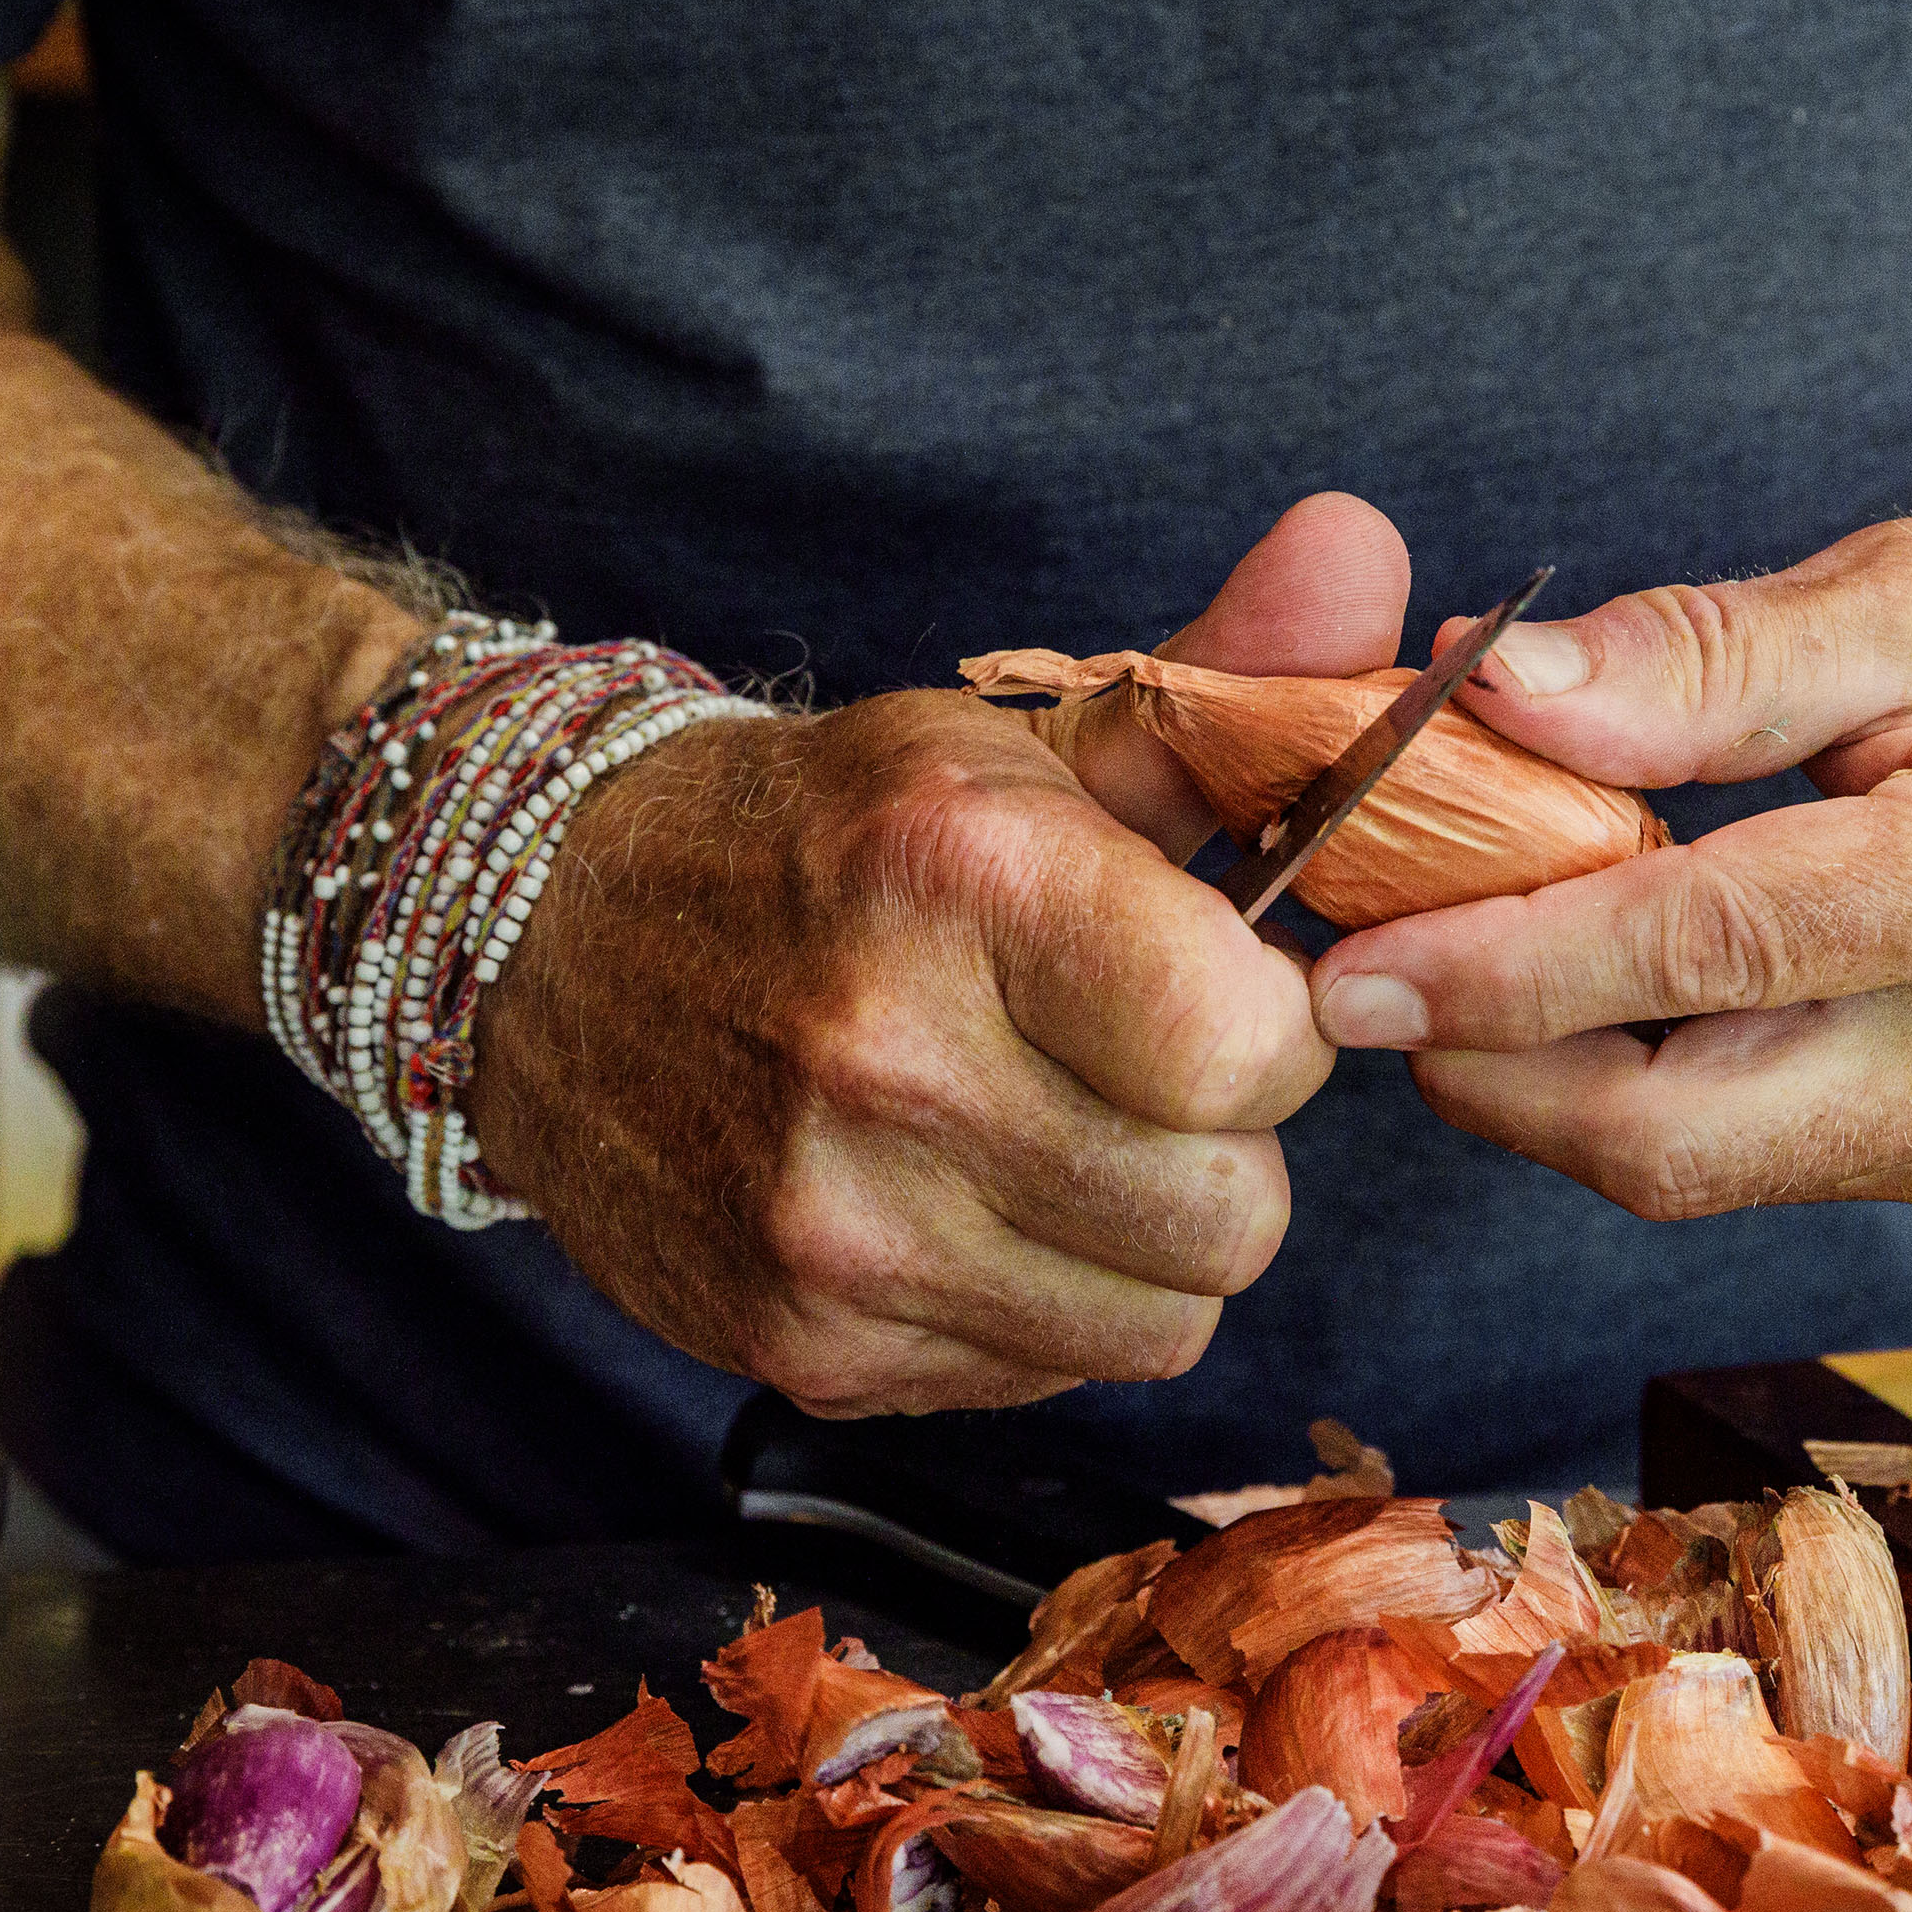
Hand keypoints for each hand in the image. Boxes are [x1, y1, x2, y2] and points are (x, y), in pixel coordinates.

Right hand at [469, 495, 1412, 1414]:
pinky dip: (1041, 1305)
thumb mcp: (1013, 741)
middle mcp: (887, 1058)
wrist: (543, 940)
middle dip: (1220, 1146)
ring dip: (1142, 1242)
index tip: (1216, 991)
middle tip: (1137, 1078)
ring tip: (1057, 1140)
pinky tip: (965, 1204)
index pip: (1255, 1050)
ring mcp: (835, 1223)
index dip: (1273, 1028)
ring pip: (1163, 1323)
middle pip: (1233, 1217)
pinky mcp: (803, 1343)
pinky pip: (1047, 1372)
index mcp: (960, 874)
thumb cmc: (828, 840)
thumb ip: (1223, 674)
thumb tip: (1368, 538)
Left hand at [1304, 495, 1911, 1217]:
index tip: (1351, 966)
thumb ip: (1705, 660)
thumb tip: (1494, 696)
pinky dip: (1653, 1090)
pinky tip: (1590, 991)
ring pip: (1710, 1168)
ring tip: (1451, 965)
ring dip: (1554, 1088)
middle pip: (1679, 1136)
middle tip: (1361, 984)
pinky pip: (1773, 1158)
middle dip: (1489, 1077)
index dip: (1503, 969)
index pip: (1703, 955)